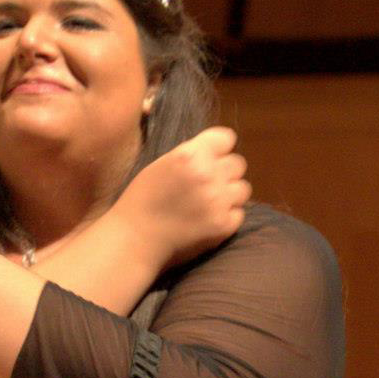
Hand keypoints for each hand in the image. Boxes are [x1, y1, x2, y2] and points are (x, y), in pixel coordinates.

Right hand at [111, 127, 249, 270]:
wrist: (136, 239)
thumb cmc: (143, 200)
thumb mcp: (162, 165)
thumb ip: (191, 155)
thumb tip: (214, 153)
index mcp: (190, 154)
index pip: (226, 138)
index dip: (218, 149)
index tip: (210, 159)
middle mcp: (207, 174)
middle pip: (238, 163)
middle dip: (225, 172)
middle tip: (207, 185)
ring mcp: (218, 200)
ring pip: (242, 189)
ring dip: (229, 195)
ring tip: (208, 204)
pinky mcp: (224, 225)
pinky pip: (239, 213)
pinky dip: (227, 217)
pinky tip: (206, 221)